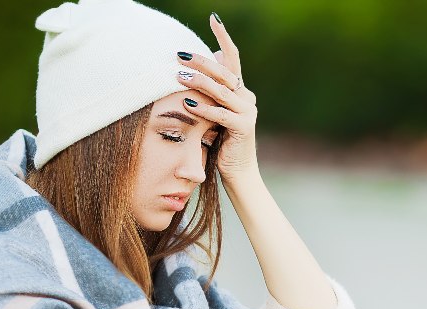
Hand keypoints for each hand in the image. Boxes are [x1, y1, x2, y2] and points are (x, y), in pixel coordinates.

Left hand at [176, 13, 257, 181]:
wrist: (237, 171)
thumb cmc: (221, 142)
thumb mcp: (214, 111)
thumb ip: (212, 90)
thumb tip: (209, 60)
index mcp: (240, 90)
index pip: (232, 58)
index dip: (223, 37)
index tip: (213, 18)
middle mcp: (247, 97)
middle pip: (224, 72)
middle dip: (201, 61)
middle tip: (179, 54)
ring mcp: (248, 112)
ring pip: (222, 90)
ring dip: (199, 82)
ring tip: (178, 76)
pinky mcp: (244, 127)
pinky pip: (221, 114)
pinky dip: (203, 108)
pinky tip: (187, 104)